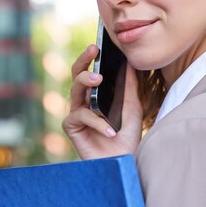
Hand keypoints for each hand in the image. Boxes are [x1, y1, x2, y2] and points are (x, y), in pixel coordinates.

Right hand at [62, 44, 143, 159]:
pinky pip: (81, 116)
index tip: (98, 44)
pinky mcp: (71, 128)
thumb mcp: (133, 108)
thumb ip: (130, 87)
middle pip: (76, 75)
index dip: (90, 56)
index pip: (90, 70)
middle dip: (83, 60)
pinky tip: (110, 130)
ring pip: (74, 90)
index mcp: (95, 95)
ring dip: (86, 81)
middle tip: (93, 50)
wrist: (124, 162)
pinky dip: (97, 122)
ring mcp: (76, 114)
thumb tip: (130, 62)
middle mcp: (83, 102)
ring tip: (99, 78)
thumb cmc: (127, 137)